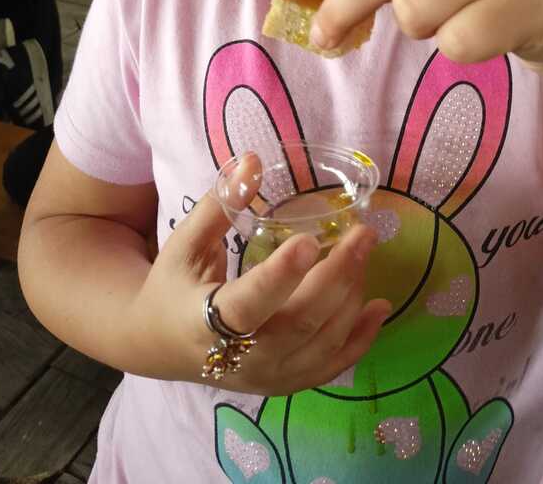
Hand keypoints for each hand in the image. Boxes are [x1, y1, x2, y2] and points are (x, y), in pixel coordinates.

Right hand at [129, 165, 389, 394]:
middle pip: (300, 323)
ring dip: (352, 295)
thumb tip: (254, 160)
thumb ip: (219, 204)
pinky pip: (332, 366)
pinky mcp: (286, 383)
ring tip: (365, 250)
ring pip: (323, 343)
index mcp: (205, 321)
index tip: (311, 240)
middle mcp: (240, 359)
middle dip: (338, 275)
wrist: (161, 345)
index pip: (248, 304)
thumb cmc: (173, 286)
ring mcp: (267, 376)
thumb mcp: (183, 244)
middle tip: (363, 233)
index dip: (281, 276)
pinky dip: (362, 338)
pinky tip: (381, 305)